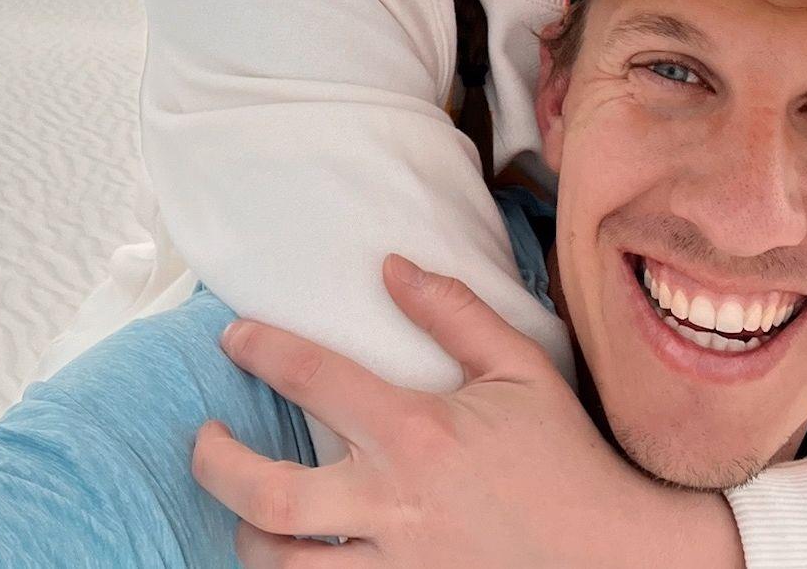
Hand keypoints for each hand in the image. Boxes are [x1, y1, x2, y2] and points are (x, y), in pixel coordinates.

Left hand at [192, 255, 743, 568]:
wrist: (606, 551)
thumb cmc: (561, 454)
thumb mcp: (520, 366)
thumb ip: (454, 313)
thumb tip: (394, 268)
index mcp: (417, 431)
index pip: (316, 379)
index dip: (264, 349)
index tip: (233, 336)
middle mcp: (392, 503)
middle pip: (268, 496)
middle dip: (216, 465)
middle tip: (200, 442)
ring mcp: (392, 565)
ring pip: (282, 565)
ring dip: (249, 537)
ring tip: (246, 512)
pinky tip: (291, 558)